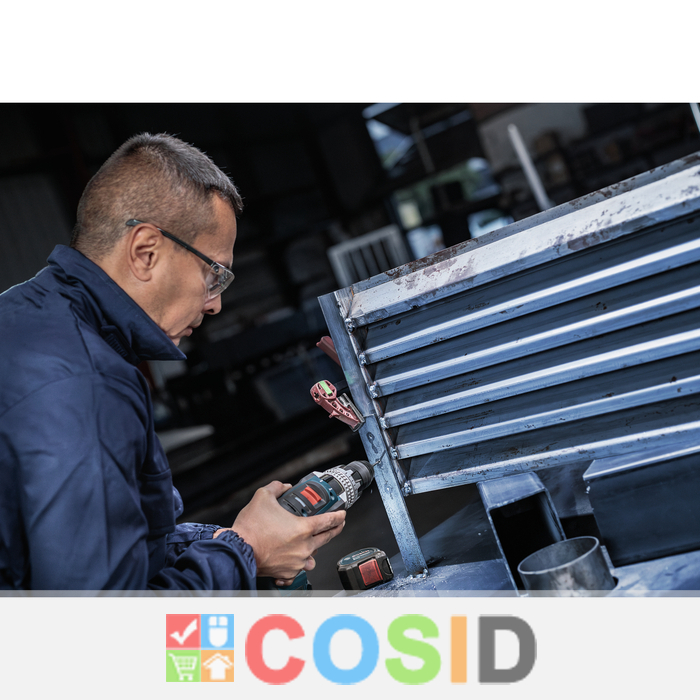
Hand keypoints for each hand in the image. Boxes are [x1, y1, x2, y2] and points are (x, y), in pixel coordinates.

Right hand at [218, 481, 345, 584]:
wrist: (237, 551)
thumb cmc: (250, 529)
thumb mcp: (262, 497)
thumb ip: (276, 488)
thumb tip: (283, 486)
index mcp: (302, 528)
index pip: (329, 521)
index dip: (338, 516)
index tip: (342, 514)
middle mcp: (303, 547)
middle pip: (327, 538)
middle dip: (334, 530)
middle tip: (337, 525)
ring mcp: (296, 562)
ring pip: (313, 555)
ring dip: (315, 548)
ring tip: (312, 542)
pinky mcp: (287, 573)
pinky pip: (299, 569)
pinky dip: (298, 564)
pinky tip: (294, 559)